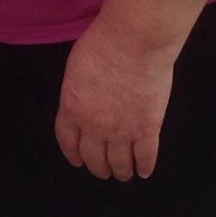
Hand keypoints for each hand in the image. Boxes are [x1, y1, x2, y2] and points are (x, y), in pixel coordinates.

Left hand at [53, 19, 174, 180]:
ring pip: (119, 163)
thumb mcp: (76, 68)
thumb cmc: (102, 44)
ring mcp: (122, 130)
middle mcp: (94, 126)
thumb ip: (78, 91)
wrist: (133, 42)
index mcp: (73, 108)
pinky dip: (144, 167)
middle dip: (97, 167)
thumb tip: (82, 100)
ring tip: (123, 174)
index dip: (73, 154)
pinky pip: (145, 157)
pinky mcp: (148, 129)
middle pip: (93, 157)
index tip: (78, 161)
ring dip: (120, 171)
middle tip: (103, 170)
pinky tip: (144, 171)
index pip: (68, 141)